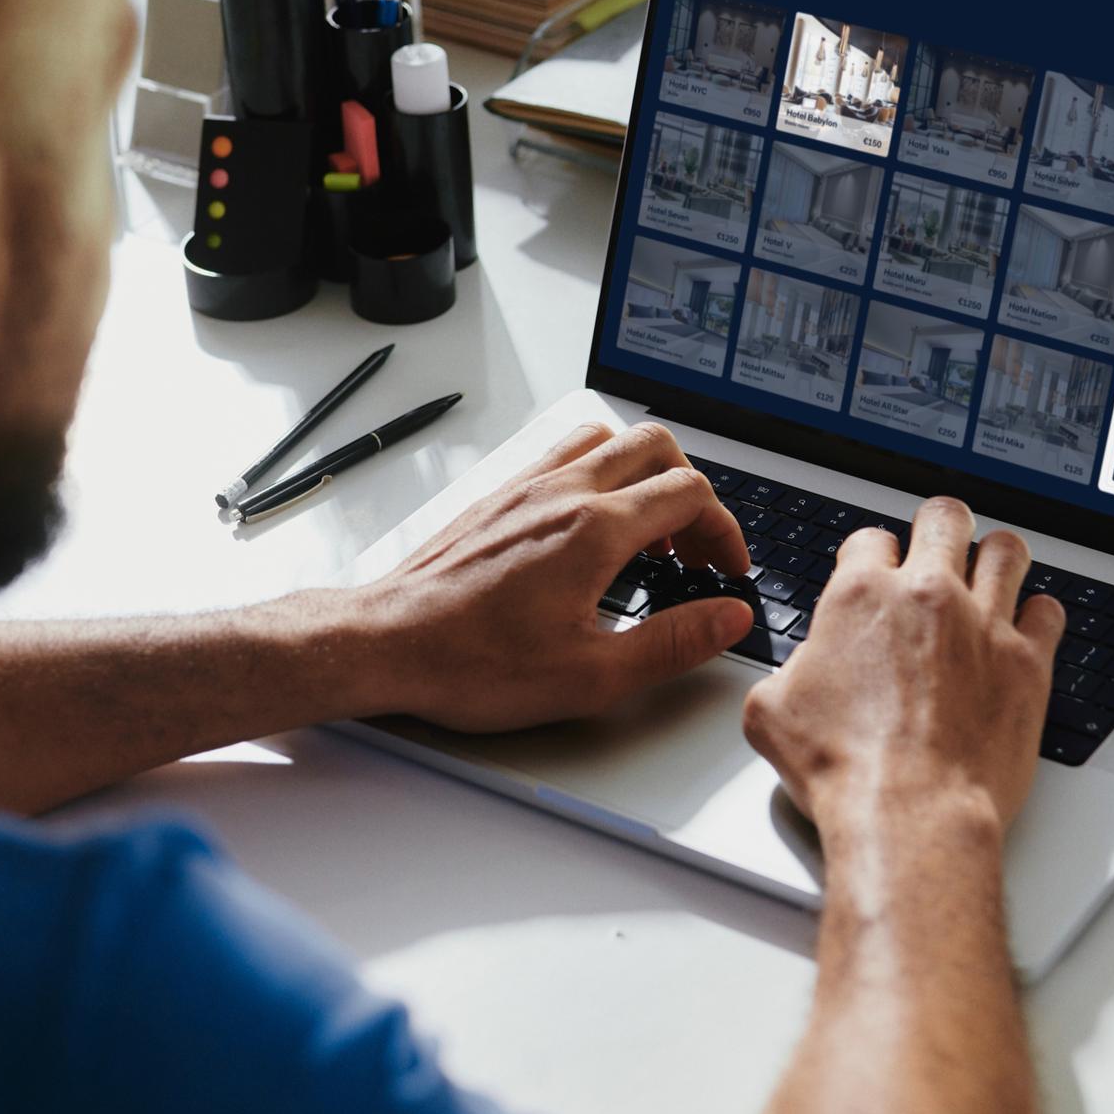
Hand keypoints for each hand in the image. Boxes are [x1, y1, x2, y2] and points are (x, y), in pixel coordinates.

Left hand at [306, 422, 754, 731]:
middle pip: (656, 446)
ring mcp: (526, 487)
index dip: (726, 530)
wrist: (386, 643)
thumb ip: (673, 643)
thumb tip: (727, 619)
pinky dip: (598, 472)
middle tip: (696, 545)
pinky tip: (591, 523)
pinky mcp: (498, 496)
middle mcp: (562, 493)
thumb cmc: (471, 663)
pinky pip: (563, 454)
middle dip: (694, 491)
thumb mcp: (591, 676)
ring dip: (644, 472)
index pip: (690, 493)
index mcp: (594, 530)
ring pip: (607, 438)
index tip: (726, 569)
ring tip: (650, 528)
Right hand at [741, 496, 1062, 839]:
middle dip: (939, 528)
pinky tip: (1026, 628)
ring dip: (996, 557)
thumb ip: (789, 668)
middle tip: (939, 549)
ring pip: (1007, 550)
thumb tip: (802, 667)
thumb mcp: (772, 711)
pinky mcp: (1028, 662)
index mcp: (861, 596)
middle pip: (944, 517)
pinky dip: (1038, 615)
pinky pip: (1049, 610)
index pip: (872, 539)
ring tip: (990, 573)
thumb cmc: (845, 770)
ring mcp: (983, 623)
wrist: (908, 814)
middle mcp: (927, 595)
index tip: (879, 574)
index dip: (873, 556)